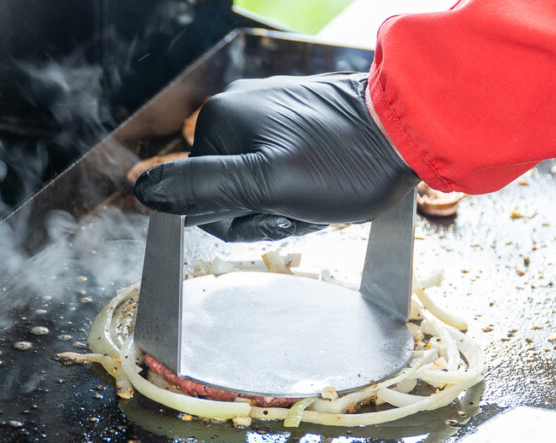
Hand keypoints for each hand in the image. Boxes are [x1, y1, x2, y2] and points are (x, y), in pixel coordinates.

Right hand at [134, 73, 418, 241]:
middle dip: (263, 213)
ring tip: (318, 197)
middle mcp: (236, 111)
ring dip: (284, 206)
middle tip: (301, 206)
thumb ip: (201, 189)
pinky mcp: (292, 124)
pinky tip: (326, 186)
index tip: (277, 210)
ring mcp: (266, 115)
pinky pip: (277, 173)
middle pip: (225, 194)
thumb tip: (144, 191)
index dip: (239, 219)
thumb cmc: (346, 161)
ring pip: (254, 189)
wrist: (411, 129)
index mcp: (219, 121)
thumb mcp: (267, 184)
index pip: (198, 200)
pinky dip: (300, 190)